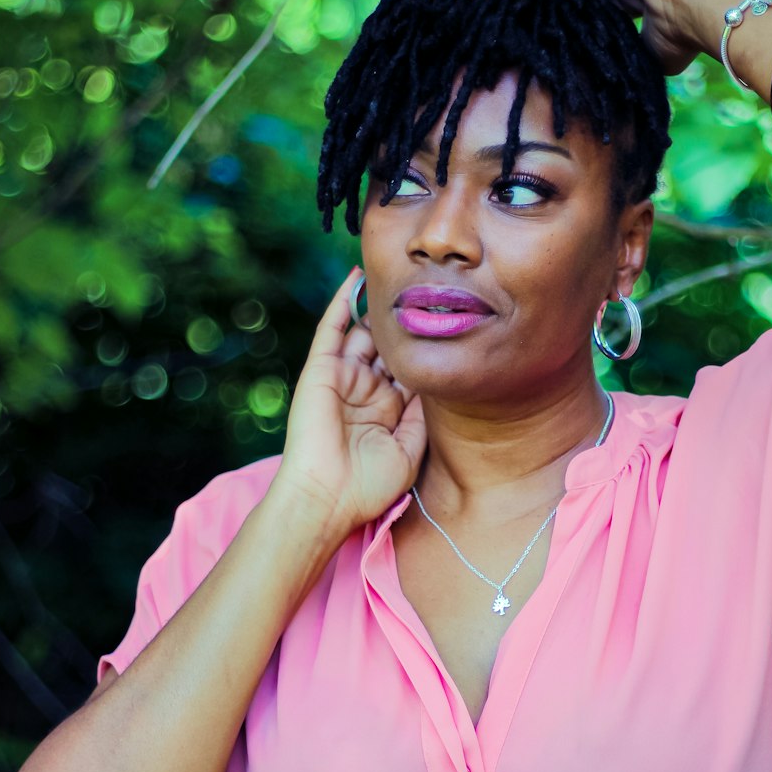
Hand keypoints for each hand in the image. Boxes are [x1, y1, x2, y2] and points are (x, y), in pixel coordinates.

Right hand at [267, 268, 427, 538]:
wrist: (327, 497)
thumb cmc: (368, 485)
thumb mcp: (410, 450)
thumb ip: (421, 415)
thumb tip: (434, 380)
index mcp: (387, 412)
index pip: (410, 370)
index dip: (427, 348)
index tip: (451, 321)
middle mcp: (366, 391)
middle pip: (389, 348)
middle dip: (405, 324)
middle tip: (430, 289)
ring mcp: (343, 379)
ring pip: (363, 334)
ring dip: (378, 308)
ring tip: (402, 274)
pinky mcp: (320, 370)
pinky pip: (331, 329)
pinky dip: (342, 302)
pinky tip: (357, 277)